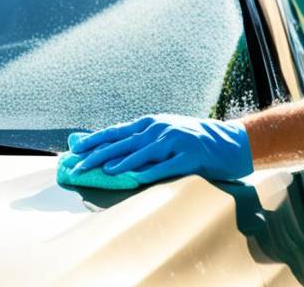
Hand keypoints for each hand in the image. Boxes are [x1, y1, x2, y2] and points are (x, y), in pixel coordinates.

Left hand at [70, 114, 252, 182]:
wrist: (230, 142)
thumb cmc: (190, 141)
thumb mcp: (162, 134)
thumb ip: (136, 140)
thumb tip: (105, 149)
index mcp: (149, 124)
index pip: (114, 133)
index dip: (92, 142)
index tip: (72, 152)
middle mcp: (158, 129)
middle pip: (122, 143)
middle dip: (97, 156)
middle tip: (78, 168)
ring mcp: (175, 141)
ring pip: (143, 153)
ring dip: (122, 163)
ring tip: (105, 172)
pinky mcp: (190, 156)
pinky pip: (166, 166)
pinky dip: (150, 172)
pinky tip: (136, 178)